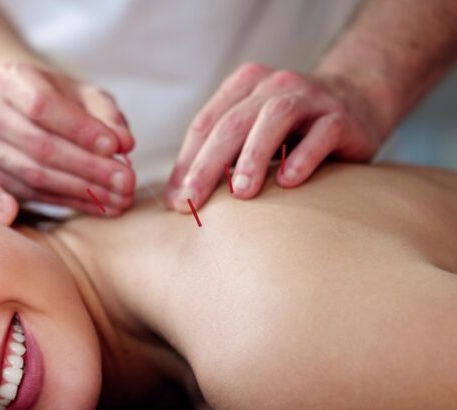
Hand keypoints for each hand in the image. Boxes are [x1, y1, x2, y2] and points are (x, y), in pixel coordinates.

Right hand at [0, 62, 135, 214]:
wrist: (24, 111)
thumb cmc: (61, 98)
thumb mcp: (87, 95)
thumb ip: (107, 115)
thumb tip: (123, 144)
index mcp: (10, 79)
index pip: (42, 105)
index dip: (79, 129)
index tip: (115, 147)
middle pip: (39, 145)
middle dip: (88, 167)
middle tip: (126, 180)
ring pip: (36, 176)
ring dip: (83, 190)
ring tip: (120, 197)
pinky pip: (37, 196)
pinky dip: (73, 202)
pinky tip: (102, 204)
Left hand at [165, 63, 384, 211]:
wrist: (357, 104)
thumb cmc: (290, 131)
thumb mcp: (250, 135)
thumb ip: (217, 157)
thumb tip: (176, 200)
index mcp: (243, 87)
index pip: (206, 124)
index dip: (187, 162)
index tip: (175, 201)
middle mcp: (273, 86)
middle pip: (232, 123)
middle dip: (208, 164)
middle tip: (193, 201)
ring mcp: (309, 97)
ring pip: (274, 119)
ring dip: (254, 156)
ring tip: (240, 192)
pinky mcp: (341, 116)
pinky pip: (322, 134)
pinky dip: (303, 157)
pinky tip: (289, 183)